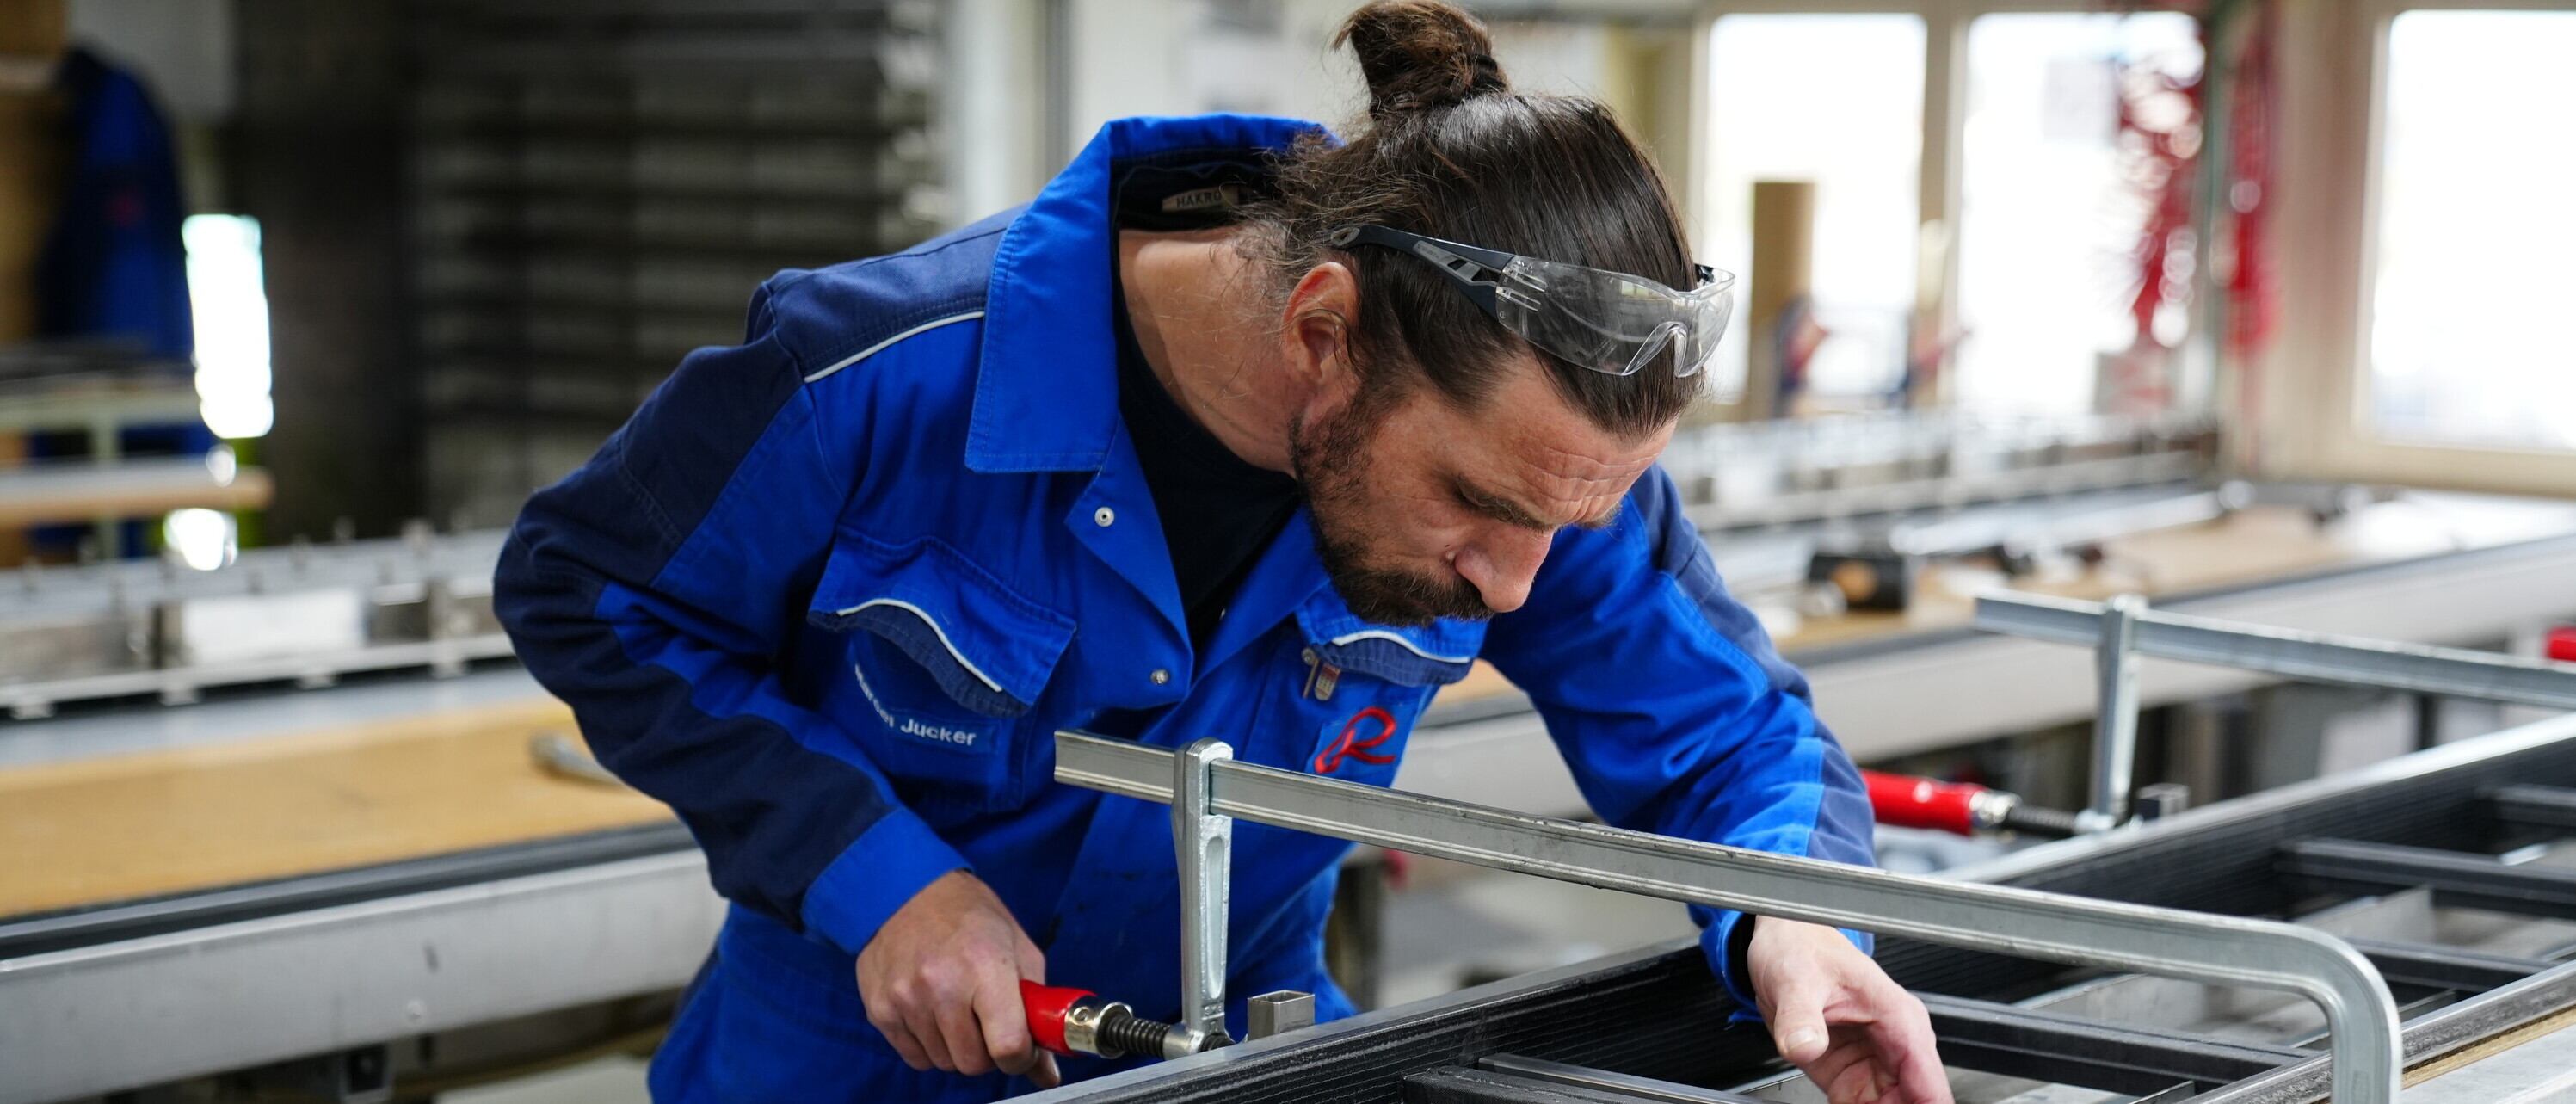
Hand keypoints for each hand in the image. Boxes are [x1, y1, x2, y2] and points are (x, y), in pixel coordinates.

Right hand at [857, 870, 1060, 1087]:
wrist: (906, 889)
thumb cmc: (970, 916)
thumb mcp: (1018, 948)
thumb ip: (1037, 1011)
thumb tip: (1047, 1072)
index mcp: (985, 966)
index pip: (1008, 1046)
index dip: (1021, 1057)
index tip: (1021, 1048)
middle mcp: (941, 986)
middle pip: (973, 1063)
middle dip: (988, 1051)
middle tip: (987, 1023)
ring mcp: (906, 1000)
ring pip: (944, 1062)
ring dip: (957, 1047)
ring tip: (957, 1009)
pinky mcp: (880, 1010)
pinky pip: (915, 1057)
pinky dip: (929, 1044)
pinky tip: (932, 1012)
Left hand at [1746, 917, 1949, 1103]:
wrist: (1783, 945)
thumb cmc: (1802, 949)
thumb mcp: (1795, 980)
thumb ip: (1800, 1017)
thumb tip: (1803, 1046)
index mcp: (1899, 1019)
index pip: (1930, 1087)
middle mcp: (1896, 1043)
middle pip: (1913, 1103)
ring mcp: (1875, 1061)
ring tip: (1841, 1100)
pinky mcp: (1851, 1073)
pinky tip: (1836, 1103)